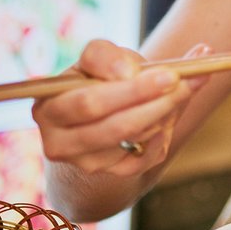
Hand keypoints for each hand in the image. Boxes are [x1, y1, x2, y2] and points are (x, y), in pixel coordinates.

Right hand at [32, 40, 210, 176]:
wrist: (103, 112)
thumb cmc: (99, 78)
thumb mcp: (98, 59)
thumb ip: (107, 56)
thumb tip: (128, 73)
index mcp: (47, 107)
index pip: (89, 103)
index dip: (131, 91)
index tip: (169, 75)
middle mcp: (59, 141)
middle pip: (114, 128)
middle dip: (154, 104)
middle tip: (183, 84)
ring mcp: (84, 162)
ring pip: (133, 140)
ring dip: (164, 114)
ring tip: (181, 90)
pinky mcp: (109, 173)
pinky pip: (143, 158)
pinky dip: (161, 137)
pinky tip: (168, 118)